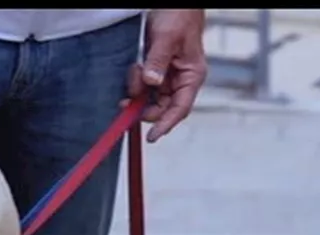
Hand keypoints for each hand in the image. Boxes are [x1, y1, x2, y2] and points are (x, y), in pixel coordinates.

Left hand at [125, 9, 207, 142]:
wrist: (174, 0)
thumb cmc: (180, 14)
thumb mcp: (168, 38)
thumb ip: (158, 62)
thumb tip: (150, 82)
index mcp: (192, 75)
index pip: (180, 108)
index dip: (166, 124)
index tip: (151, 136)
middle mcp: (181, 79)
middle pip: (163, 106)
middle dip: (144, 106)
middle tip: (127, 104)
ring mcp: (168, 74)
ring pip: (150, 96)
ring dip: (138, 91)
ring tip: (135, 70)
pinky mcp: (156, 67)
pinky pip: (144, 84)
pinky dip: (136, 81)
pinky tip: (134, 69)